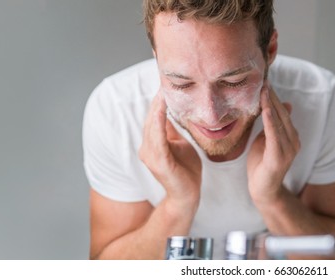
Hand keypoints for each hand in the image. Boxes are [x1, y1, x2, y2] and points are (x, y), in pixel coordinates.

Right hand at [138, 90, 201, 206]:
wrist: (188, 195)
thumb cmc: (185, 170)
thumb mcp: (179, 144)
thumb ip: (172, 130)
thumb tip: (172, 111)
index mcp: (152, 143)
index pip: (153, 117)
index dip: (158, 100)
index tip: (165, 82)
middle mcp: (147, 148)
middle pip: (151, 118)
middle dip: (157, 99)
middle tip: (164, 79)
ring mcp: (150, 155)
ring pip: (152, 125)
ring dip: (157, 107)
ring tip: (163, 90)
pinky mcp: (158, 162)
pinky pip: (158, 138)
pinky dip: (159, 122)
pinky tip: (162, 109)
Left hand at [247, 82, 299, 203]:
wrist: (262, 190)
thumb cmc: (262, 164)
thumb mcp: (267, 139)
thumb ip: (273, 124)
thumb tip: (284, 105)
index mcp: (292, 137)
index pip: (283, 112)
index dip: (274, 97)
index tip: (265, 82)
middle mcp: (294, 142)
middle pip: (282, 115)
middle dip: (272, 97)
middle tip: (263, 81)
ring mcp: (288, 150)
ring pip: (279, 122)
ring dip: (270, 105)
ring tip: (263, 90)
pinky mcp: (279, 158)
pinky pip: (274, 136)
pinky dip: (270, 122)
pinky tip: (266, 110)